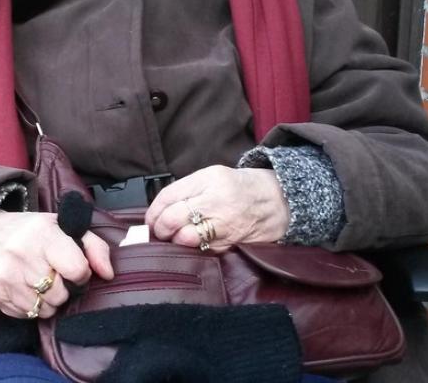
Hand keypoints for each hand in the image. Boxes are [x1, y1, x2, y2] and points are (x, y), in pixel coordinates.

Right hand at [0, 211, 112, 317]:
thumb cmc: (33, 231)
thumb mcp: (64, 227)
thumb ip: (94, 247)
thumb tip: (108, 274)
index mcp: (43, 234)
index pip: (77, 269)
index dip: (81, 272)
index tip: (72, 265)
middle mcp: (21, 255)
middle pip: (61, 295)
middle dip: (63, 287)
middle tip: (53, 273)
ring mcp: (6, 277)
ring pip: (45, 309)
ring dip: (47, 299)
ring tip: (38, 279)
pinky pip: (26, 315)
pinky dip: (30, 305)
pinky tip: (24, 287)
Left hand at [144, 166, 289, 250]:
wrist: (276, 200)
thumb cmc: (238, 186)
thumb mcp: (211, 176)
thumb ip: (185, 189)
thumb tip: (159, 210)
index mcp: (208, 180)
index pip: (168, 197)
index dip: (153, 212)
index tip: (150, 219)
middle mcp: (216, 202)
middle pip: (172, 220)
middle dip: (160, 228)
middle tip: (159, 231)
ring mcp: (224, 226)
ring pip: (185, 240)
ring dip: (173, 242)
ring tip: (173, 238)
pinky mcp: (231, 244)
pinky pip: (202, 251)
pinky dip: (192, 251)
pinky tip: (191, 246)